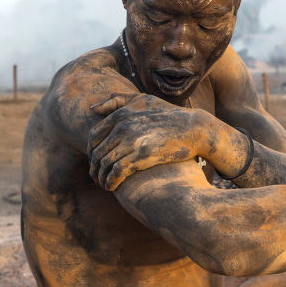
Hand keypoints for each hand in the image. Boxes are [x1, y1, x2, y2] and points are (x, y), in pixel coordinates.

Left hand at [88, 92, 204, 189]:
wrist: (193, 128)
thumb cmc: (168, 114)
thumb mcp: (142, 99)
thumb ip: (116, 100)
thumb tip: (92, 108)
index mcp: (121, 115)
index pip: (94, 137)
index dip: (92, 152)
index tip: (96, 162)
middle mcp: (123, 127)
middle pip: (97, 153)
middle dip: (94, 169)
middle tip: (97, 178)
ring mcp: (132, 141)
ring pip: (104, 164)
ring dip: (101, 178)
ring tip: (104, 185)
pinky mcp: (141, 156)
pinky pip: (116, 172)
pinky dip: (110, 181)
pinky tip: (112, 187)